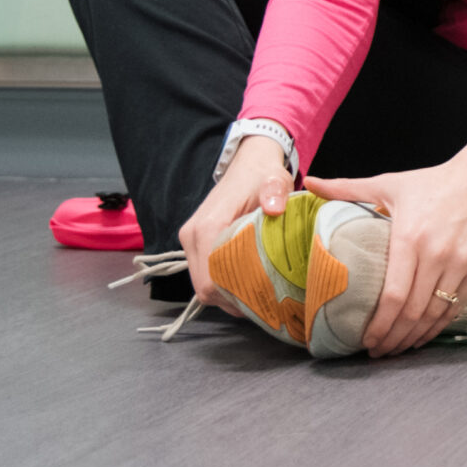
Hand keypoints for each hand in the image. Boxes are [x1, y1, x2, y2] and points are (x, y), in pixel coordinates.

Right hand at [175, 136, 294, 312]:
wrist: (249, 163)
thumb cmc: (262, 175)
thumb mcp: (274, 180)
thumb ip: (275, 193)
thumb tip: (274, 207)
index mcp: (208, 227)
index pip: (210, 280)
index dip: (233, 296)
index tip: (261, 300)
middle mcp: (193, 236)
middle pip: (205, 287)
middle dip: (233, 299)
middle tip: (265, 303)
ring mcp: (192, 240)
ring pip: (204, 283)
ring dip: (229, 293)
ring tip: (260, 293)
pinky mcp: (197, 242)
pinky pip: (206, 272)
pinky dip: (224, 282)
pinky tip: (249, 281)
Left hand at [306, 117, 466, 357]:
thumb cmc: (435, 181)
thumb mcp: (389, 183)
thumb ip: (346, 188)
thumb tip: (309, 182)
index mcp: (411, 238)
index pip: (393, 295)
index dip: (379, 324)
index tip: (365, 339)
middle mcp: (437, 255)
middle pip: (412, 312)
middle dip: (392, 337)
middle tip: (376, 351)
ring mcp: (460, 265)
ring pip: (434, 314)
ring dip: (414, 337)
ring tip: (396, 349)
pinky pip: (455, 308)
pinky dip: (438, 327)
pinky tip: (422, 335)